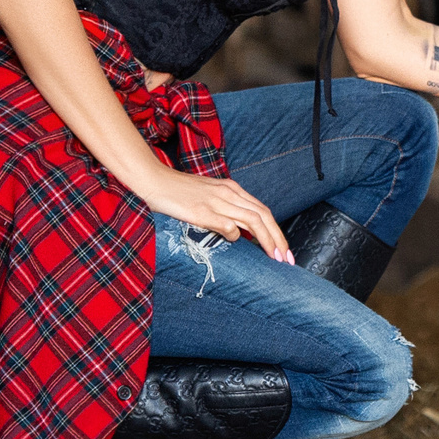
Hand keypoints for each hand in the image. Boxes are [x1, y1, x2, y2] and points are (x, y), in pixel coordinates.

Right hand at [136, 168, 291, 262]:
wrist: (152, 179)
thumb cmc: (176, 190)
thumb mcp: (207, 195)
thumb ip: (224, 208)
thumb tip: (238, 230)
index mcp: (231, 188)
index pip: (263, 210)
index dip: (276, 230)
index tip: (283, 249)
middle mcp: (229, 193)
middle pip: (264, 216)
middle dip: (279, 239)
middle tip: (287, 258)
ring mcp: (216, 201)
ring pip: (253, 221)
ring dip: (267, 241)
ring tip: (275, 257)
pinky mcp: (203, 212)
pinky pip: (229, 226)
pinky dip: (236, 236)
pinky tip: (235, 242)